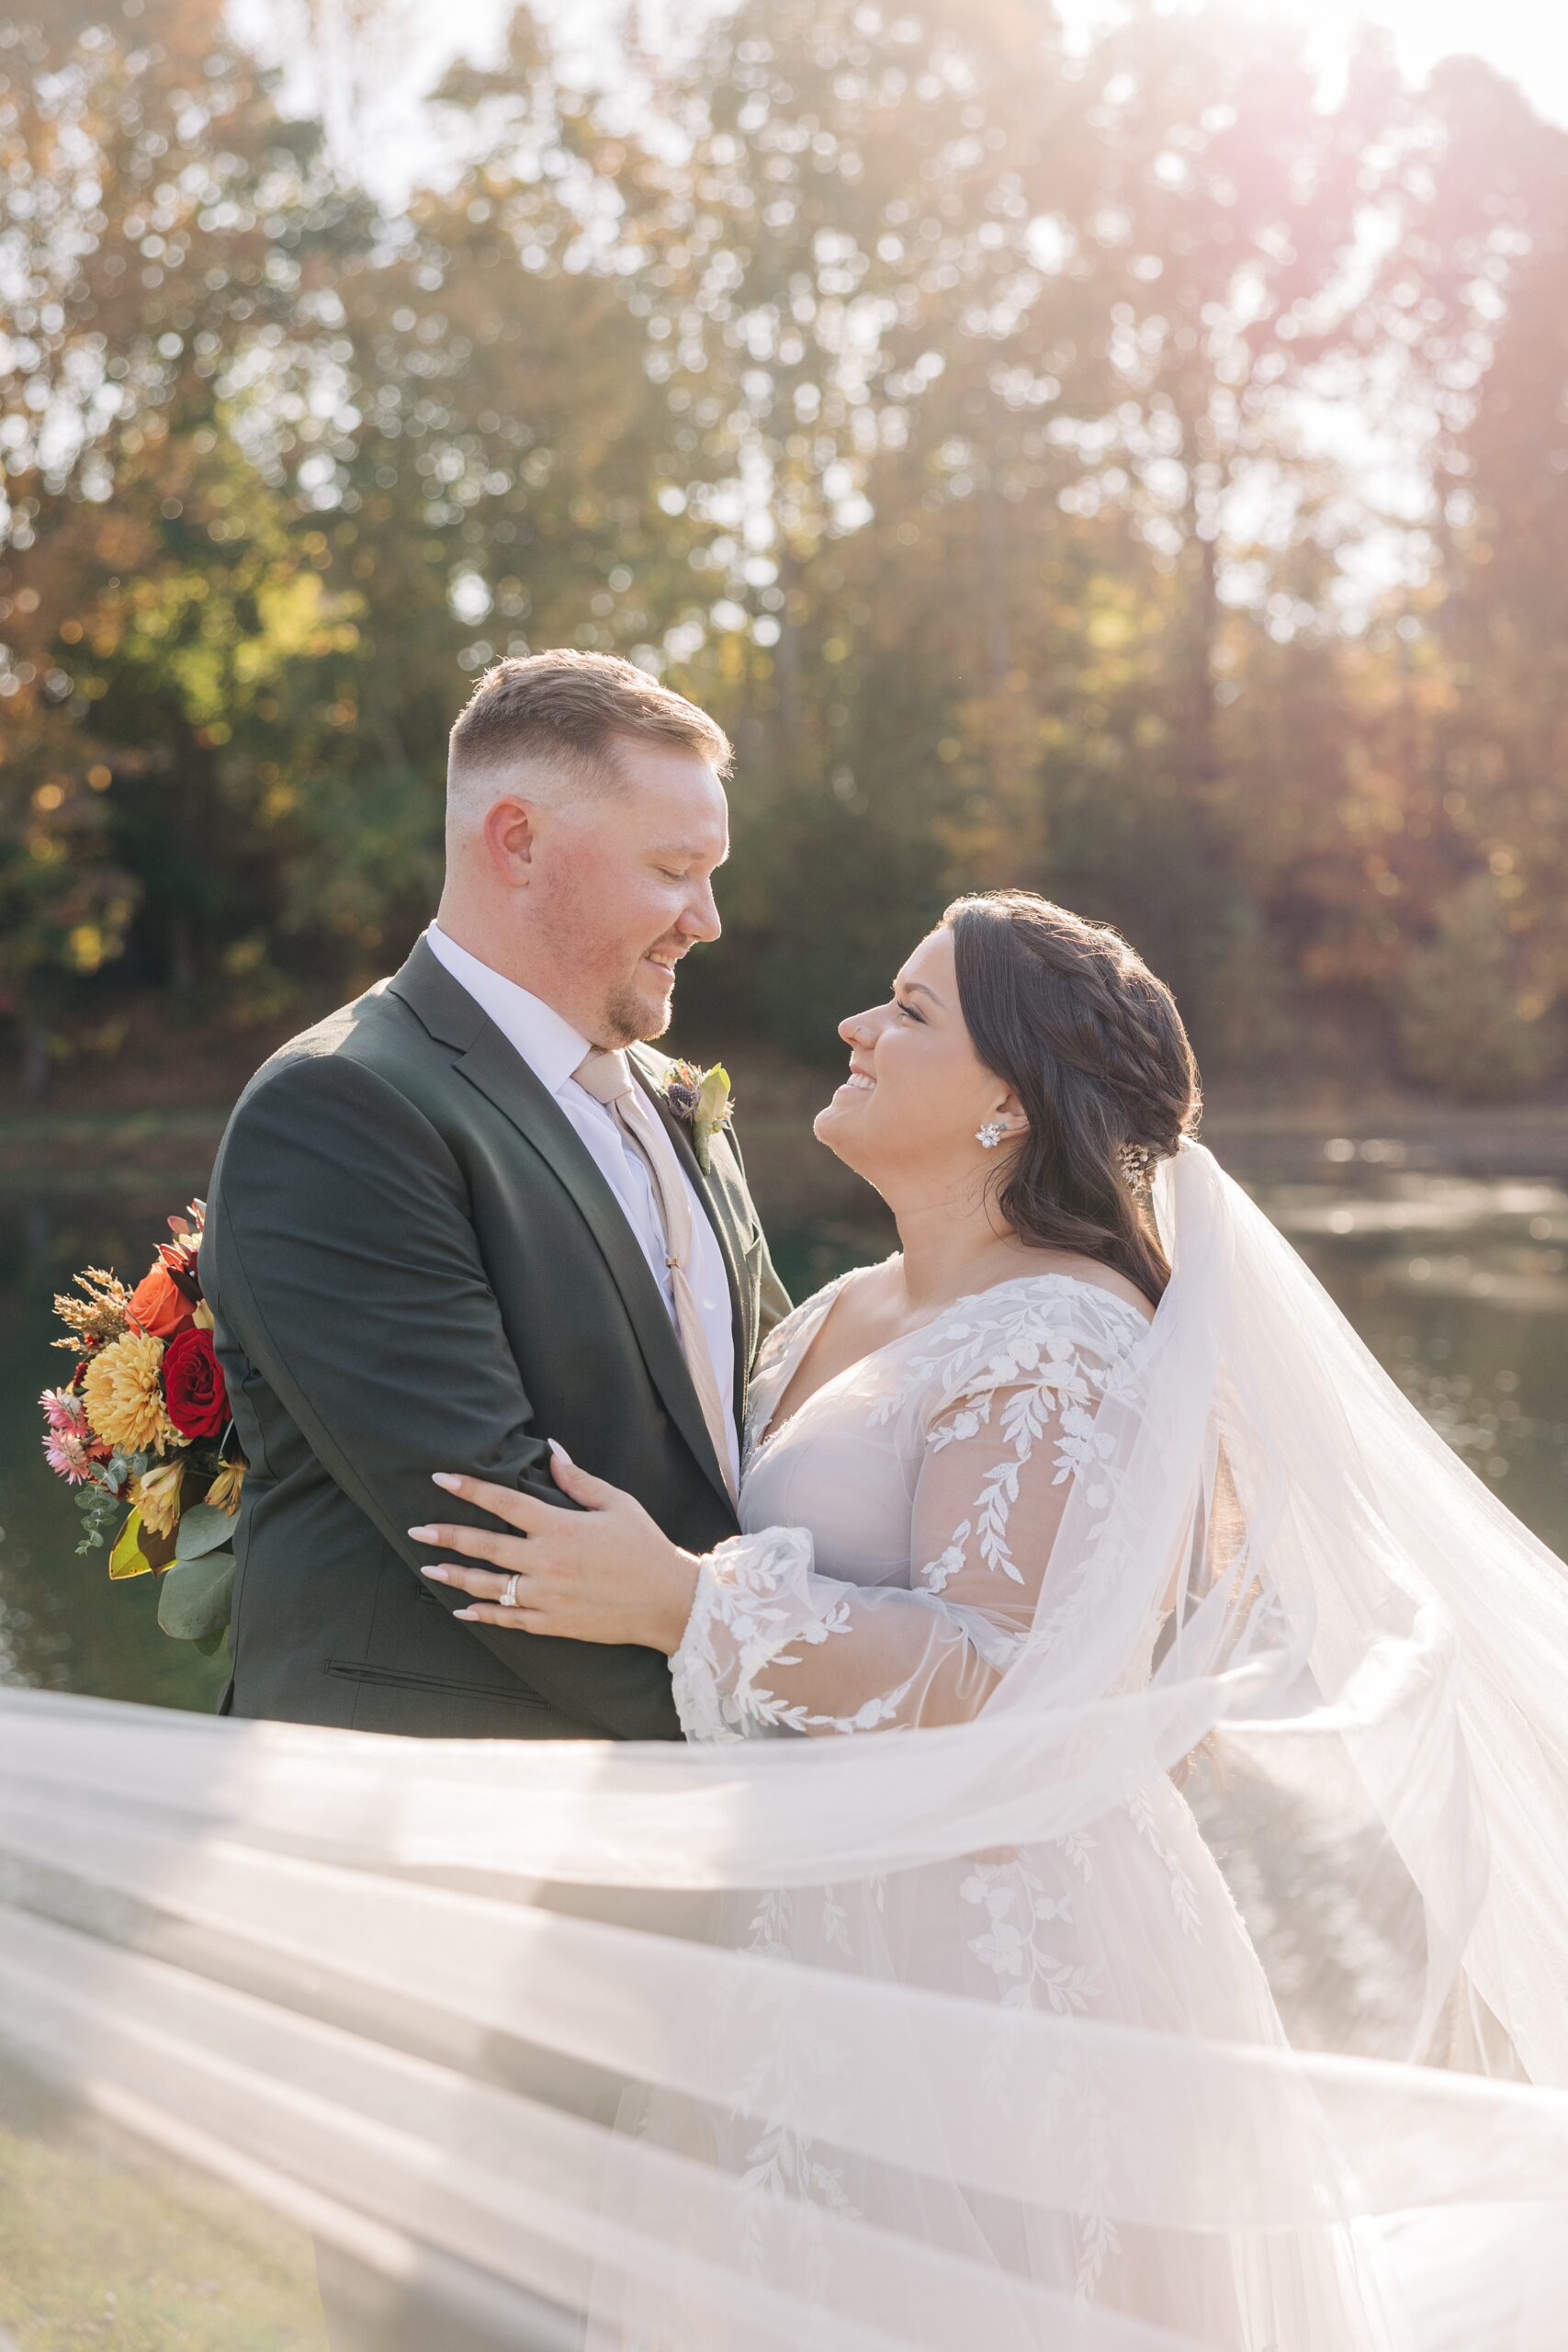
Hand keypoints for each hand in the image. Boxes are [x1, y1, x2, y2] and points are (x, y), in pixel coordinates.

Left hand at [411, 1445, 701, 1655]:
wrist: (668, 1602)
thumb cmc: (645, 1548)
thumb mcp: (617, 1505)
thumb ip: (578, 1480)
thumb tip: (552, 1451)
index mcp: (560, 1528)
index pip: (504, 1503)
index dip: (470, 1490)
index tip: (440, 1479)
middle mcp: (546, 1563)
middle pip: (484, 1546)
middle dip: (446, 1536)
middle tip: (416, 1530)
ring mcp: (546, 1597)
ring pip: (488, 1586)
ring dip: (455, 1576)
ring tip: (428, 1568)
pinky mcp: (552, 1623)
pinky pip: (508, 1619)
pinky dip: (483, 1614)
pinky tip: (462, 1609)